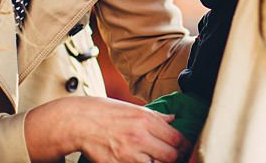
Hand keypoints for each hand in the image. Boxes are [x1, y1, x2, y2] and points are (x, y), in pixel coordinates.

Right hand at [26, 97, 189, 162]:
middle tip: (175, 157)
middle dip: (176, 158)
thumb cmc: (105, 112)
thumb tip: (173, 119)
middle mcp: (140, 137)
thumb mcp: (133, 108)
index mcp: (146, 120)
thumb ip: (155, 116)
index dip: (185, 146)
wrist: (79, 122)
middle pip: (171, 156)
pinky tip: (142, 161)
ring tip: (158, 159)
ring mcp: (129, 154)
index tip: (185, 148)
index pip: (177, 138)